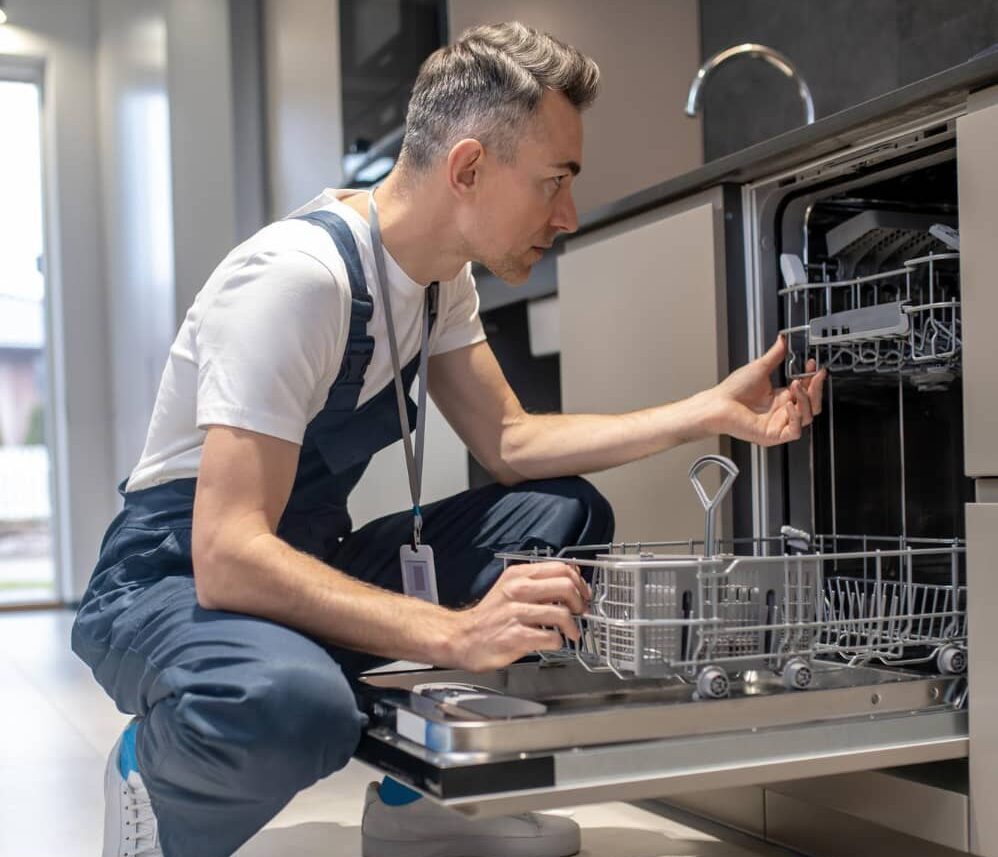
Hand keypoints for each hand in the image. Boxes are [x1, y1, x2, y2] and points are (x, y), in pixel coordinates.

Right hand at [444, 561, 589, 671]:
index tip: (583, 594)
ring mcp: (516, 613)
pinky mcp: (516, 636)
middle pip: (566, 587)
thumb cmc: (490, 615)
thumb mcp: (511, 587)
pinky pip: (551, 637)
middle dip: (580, 602)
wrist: (463, 638)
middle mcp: (517, 590)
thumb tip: (571, 574)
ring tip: (571, 632)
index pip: (561, 568)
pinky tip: (553, 642)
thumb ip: (539, 580)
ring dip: (573, 626)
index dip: (579, 582)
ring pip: (562, 613)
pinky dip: (558, 642)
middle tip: (580, 612)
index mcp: (518, 575)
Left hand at [706, 336, 826, 446]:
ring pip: (807, 417)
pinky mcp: (773, 435)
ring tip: (797, 384)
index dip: (813, 379)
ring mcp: (778, 424)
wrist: (717, 404)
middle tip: (814, 375)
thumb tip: (783, 340)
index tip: (814, 366)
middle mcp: (781, 412)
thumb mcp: (760, 368)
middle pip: (812, 405)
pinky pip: (794, 431)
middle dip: (815, 389)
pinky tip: (789, 404)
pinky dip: (795, 418)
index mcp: (780, 398)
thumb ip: (775, 355)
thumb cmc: (732, 391)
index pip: (806, 391)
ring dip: (806, 400)